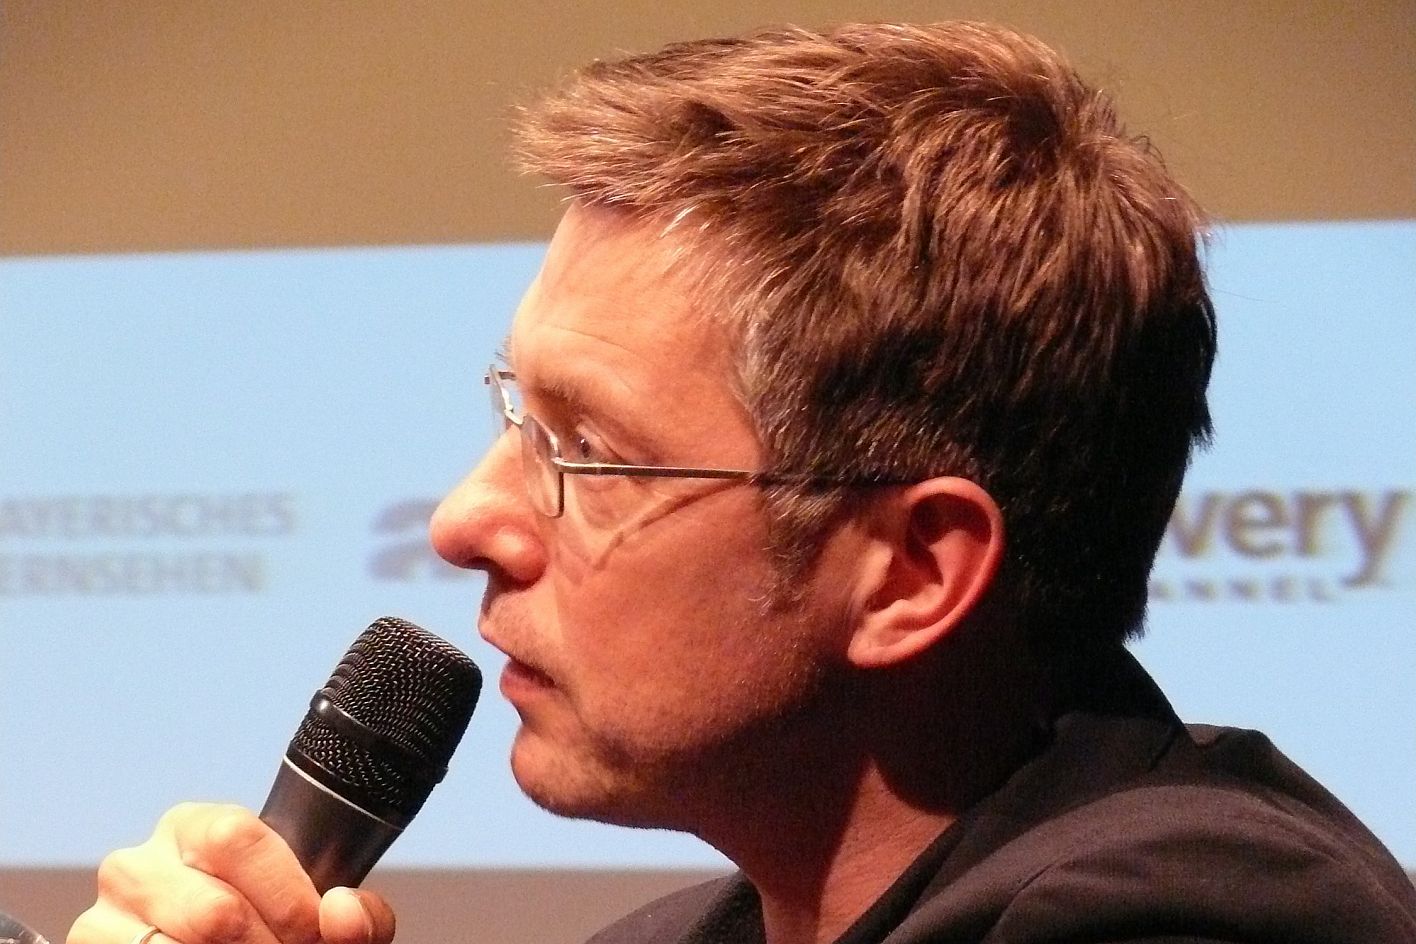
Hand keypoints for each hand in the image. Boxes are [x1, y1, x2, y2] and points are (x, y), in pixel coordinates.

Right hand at [68, 803, 396, 943]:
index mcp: (194, 828)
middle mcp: (137, 865)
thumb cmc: (270, 927)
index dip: (287, 896)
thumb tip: (342, 911)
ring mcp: (103, 918)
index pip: (236, 839)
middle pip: (214, 912)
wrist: (226, 942)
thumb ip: (355, 916)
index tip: (313, 931)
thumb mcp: (314, 912)